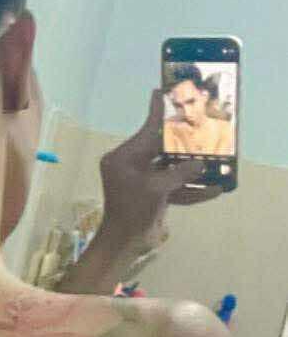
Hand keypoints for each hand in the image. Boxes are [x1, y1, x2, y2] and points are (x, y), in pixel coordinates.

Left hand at [97, 89, 222, 253]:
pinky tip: (213, 190)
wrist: (124, 243)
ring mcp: (140, 181)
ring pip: (170, 168)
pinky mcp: (150, 195)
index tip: (161, 92)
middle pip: (160, 148)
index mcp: (122, 158)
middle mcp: (129, 166)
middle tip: (199, 127)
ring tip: (213, 161)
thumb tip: (200, 163)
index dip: (157, 114)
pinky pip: (172, 187)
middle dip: (182, 144)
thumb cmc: (132, 211)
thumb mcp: (157, 189)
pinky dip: (190, 190)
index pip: (145, 132)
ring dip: (191, 169)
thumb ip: (179, 173)